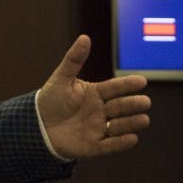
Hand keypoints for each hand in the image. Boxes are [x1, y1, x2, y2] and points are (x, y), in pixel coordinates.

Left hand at [37, 35, 149, 158]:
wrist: (37, 125)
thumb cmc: (51, 99)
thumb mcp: (61, 77)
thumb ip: (74, 59)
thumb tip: (85, 37)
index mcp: (96, 93)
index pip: (114, 87)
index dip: (127, 84)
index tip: (142, 80)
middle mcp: (101, 110)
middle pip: (120, 106)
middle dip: (133, 104)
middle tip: (145, 102)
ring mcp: (99, 128)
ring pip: (119, 126)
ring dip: (131, 123)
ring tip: (143, 119)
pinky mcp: (94, 145)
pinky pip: (110, 145)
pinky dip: (121, 143)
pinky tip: (132, 138)